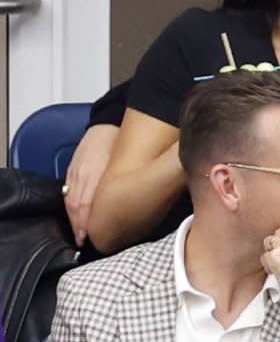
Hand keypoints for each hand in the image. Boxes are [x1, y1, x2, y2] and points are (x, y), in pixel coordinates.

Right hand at [64, 124, 118, 245]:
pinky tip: (75, 215)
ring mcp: (74, 172)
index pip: (84, 204)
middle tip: (85, 242)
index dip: (85, 223)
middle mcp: (80, 175)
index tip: (88, 238)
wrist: (108, 122)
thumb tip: (125, 201)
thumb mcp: (122, 161)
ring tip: (79, 234)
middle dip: (79, 225)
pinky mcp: (72, 169)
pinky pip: (68, 192)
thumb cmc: (120, 142)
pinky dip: (70, 206)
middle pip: (75, 206)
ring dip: (73, 219)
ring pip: (70, 200)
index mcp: (93, 173)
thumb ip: (121, 181)